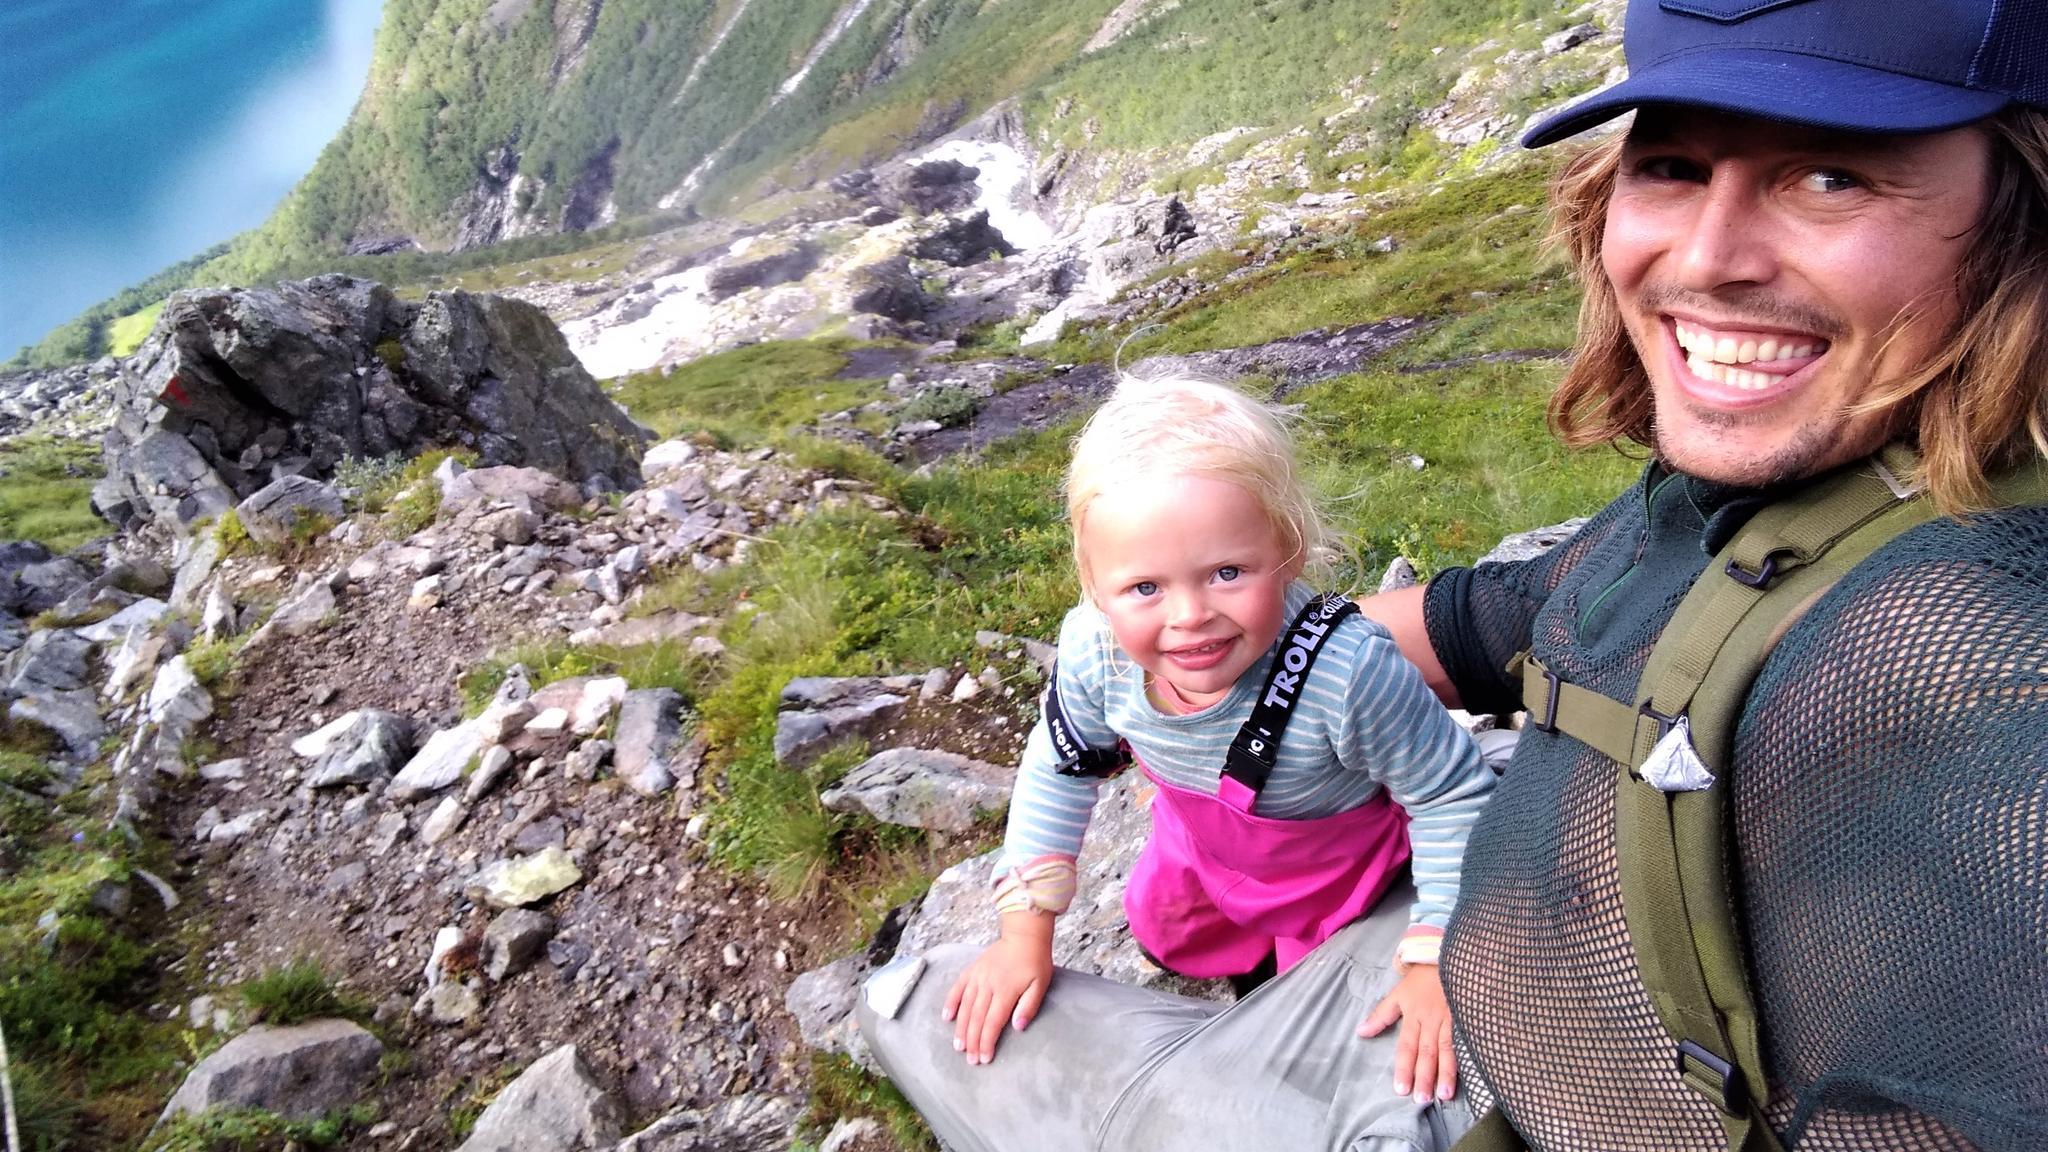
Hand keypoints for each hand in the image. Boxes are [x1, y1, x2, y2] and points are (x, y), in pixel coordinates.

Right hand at [943, 913, 1053, 1064]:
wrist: (1024, 935)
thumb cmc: (1035, 962)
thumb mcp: (1040, 985)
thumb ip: (1029, 1006)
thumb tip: (1018, 1027)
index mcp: (1006, 992)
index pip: (993, 1023)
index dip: (987, 1043)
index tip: (984, 1059)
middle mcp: (988, 986)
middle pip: (976, 1019)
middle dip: (972, 1042)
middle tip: (970, 1061)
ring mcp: (977, 977)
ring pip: (965, 1007)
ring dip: (961, 1028)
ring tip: (958, 1046)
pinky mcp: (972, 970)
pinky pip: (957, 988)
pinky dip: (951, 1003)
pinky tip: (946, 1017)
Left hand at [1357, 962, 1458, 1103]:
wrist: (1445, 956)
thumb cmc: (1421, 980)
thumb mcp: (1398, 994)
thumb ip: (1381, 1015)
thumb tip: (1360, 1032)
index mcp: (1414, 1016)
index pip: (1407, 1047)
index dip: (1404, 1068)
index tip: (1401, 1089)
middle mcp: (1432, 1020)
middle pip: (1427, 1052)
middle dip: (1424, 1077)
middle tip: (1421, 1099)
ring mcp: (1452, 1019)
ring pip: (1448, 1049)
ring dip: (1447, 1073)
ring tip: (1445, 1094)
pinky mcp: (1467, 1016)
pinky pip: (1467, 1038)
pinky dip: (1468, 1055)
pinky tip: (1472, 1071)